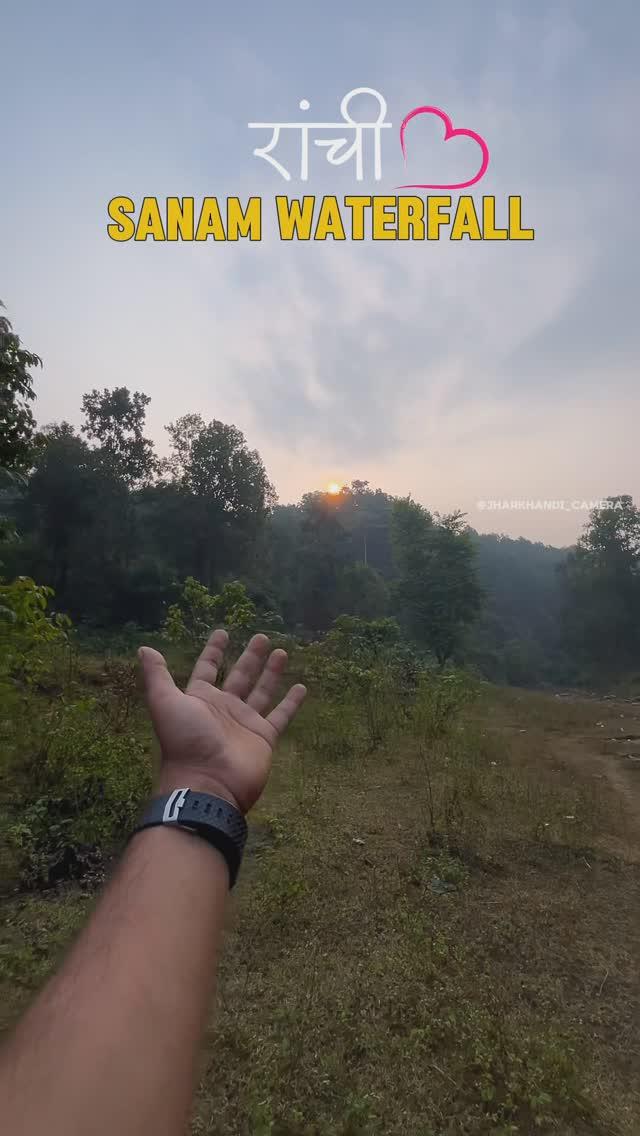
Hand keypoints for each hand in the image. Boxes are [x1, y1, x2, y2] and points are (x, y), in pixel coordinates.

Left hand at [138, 630, 305, 813]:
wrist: (207, 782)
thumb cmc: (185, 741)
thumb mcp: (164, 703)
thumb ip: (157, 676)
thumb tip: (144, 648)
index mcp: (200, 699)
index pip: (207, 669)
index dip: (214, 651)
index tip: (223, 632)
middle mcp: (224, 708)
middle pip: (240, 676)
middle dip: (250, 657)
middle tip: (261, 636)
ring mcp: (245, 722)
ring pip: (262, 691)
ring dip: (271, 672)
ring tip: (282, 652)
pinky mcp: (264, 737)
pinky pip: (281, 715)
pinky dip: (291, 702)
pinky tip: (301, 686)